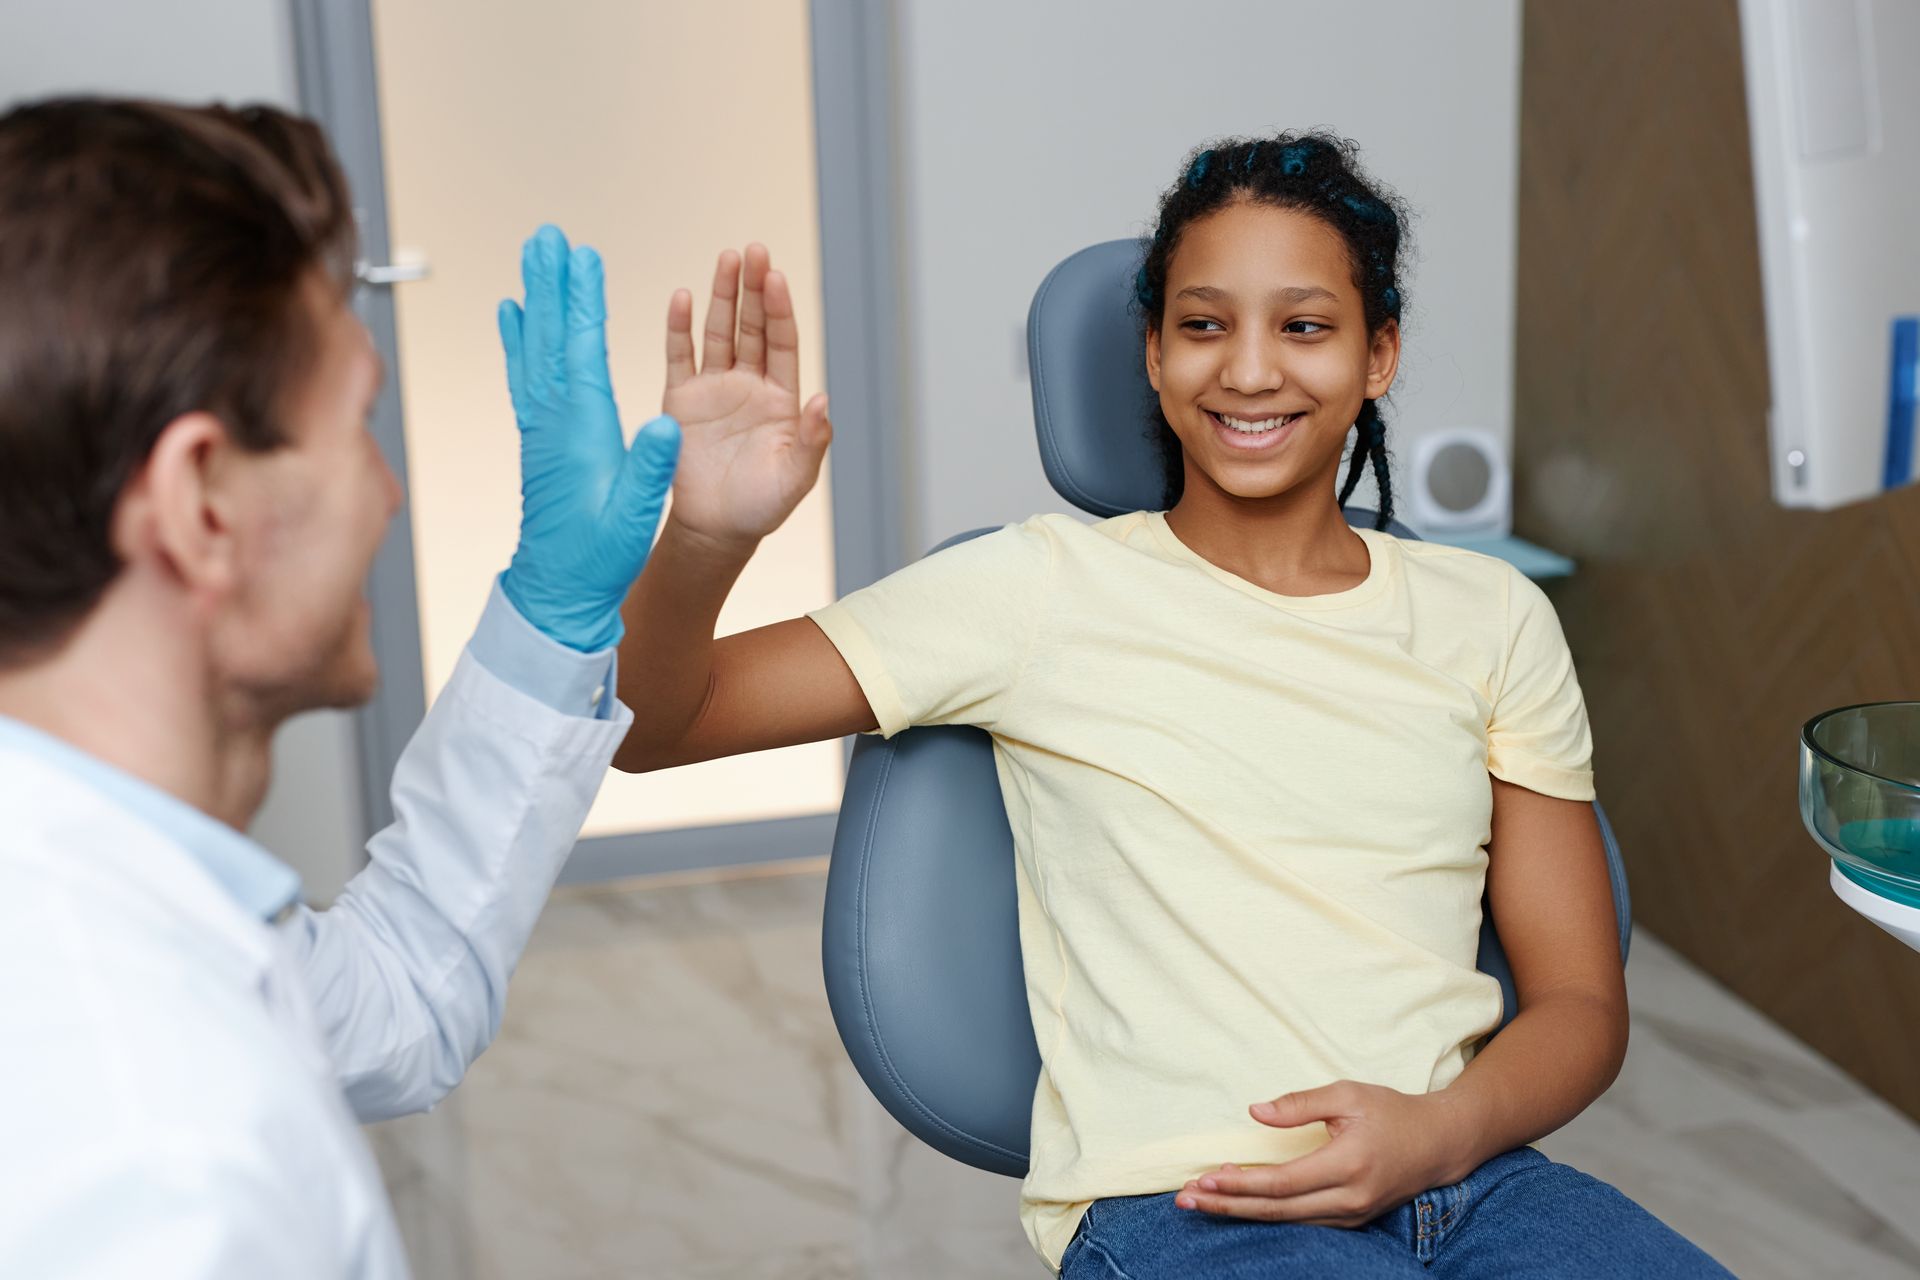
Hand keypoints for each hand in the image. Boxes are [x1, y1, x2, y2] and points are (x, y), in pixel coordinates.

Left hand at [498, 225, 679, 651]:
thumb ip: (650, 469)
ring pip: (534, 347)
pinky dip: (517, 339)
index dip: (583, 301)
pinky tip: (512, 314)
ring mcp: (540, 426)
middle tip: (547, 235)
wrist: (557, 591)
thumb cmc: (598, 558)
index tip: (583, 256)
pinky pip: (524, 375)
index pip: (581, 351)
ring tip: (533, 257)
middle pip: (551, 335)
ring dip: (535, 297)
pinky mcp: (536, 437)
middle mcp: (553, 420)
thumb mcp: (633, 517)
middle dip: (552, 281)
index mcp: (581, 431)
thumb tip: (667, 423)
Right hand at [661, 243, 830, 551]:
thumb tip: (823, 401)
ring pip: (718, 332)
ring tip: (726, 259)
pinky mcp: (681, 400)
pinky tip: (683, 298)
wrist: (715, 530)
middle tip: (753, 251)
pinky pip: (680, 356)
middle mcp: (749, 385)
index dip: (779, 310)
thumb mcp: (796, 478)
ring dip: (721, 296)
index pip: (782, 343)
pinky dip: (680, 328)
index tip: (775, 278)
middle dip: (752, 289)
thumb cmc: (761, 507)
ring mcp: (714, 389)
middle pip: (752, 326)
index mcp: (781, 399)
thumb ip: (813, 440)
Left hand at [1175, 1081, 1472, 1227]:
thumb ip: (1299, 1103)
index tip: (1204, 1178)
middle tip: (1186, 1200)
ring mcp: (1352, 1214)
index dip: (1240, 1184)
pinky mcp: (1352, 1220)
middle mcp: (1349, 1198)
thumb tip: (1254, 1112)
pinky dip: (1267, 1213)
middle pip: (1277, 1210)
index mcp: (1347, 1164)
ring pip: (1287, 1221)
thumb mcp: (1347, 1094)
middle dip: (1228, 1206)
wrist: (1440, 1143)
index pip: (1282, 1183)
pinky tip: (1239, 1203)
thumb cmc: (1392, 1111)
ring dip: (1242, 1212)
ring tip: (1201, 1202)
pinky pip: (1301, 1221)